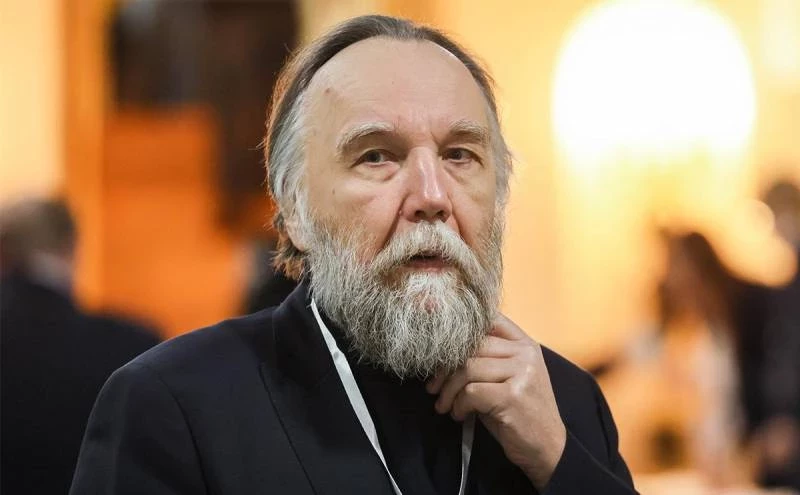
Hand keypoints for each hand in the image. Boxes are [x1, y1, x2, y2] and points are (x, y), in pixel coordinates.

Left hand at [426, 314, 566, 489]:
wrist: (548, 448)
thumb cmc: (520, 412)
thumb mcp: (508, 378)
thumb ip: (487, 358)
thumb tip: (443, 349)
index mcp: (525, 344)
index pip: (488, 320)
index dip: (459, 329)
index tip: (438, 347)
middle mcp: (525, 353)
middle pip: (471, 346)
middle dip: (445, 368)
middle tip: (434, 387)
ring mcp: (521, 372)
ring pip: (467, 368)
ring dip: (449, 390)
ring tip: (446, 405)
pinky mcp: (512, 395)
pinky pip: (471, 392)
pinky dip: (459, 405)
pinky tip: (460, 415)